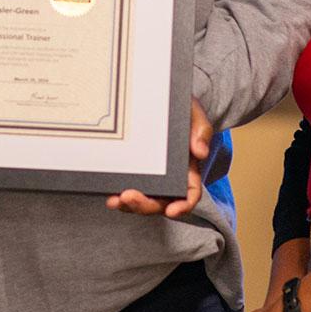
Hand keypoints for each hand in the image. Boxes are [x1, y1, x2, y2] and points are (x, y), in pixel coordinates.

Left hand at [107, 99, 211, 217]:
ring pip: (143, 200)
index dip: (183, 206)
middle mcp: (170, 179)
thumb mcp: (194, 114)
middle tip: (128, 197)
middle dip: (145, 205)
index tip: (171, 211)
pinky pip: (128, 189)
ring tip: (115, 200)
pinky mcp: (134, 171)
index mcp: (188, 171)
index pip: (190, 195)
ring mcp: (152, 177)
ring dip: (129, 205)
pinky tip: (109, 193)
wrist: (161, 100)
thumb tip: (200, 152)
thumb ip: (201, 130)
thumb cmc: (181, 110)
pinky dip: (119, 195)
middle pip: (161, 203)